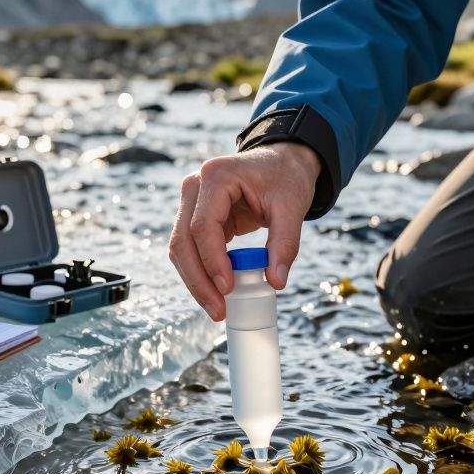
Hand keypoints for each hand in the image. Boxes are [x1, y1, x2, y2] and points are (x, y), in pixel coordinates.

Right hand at [169, 143, 320, 320]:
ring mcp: (192, 201)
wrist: (282, 163)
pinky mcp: (196, 216)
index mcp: (217, 176)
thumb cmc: (286, 178)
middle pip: (182, 240)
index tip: (228, 288)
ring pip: (181, 249)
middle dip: (198, 280)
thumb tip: (276, 282)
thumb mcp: (293, 208)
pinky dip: (201, 273)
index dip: (212, 260)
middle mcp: (195, 186)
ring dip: (196, 281)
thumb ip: (285, 244)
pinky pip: (191, 250)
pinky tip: (216, 293)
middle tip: (218, 311)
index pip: (203, 225)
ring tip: (218, 308)